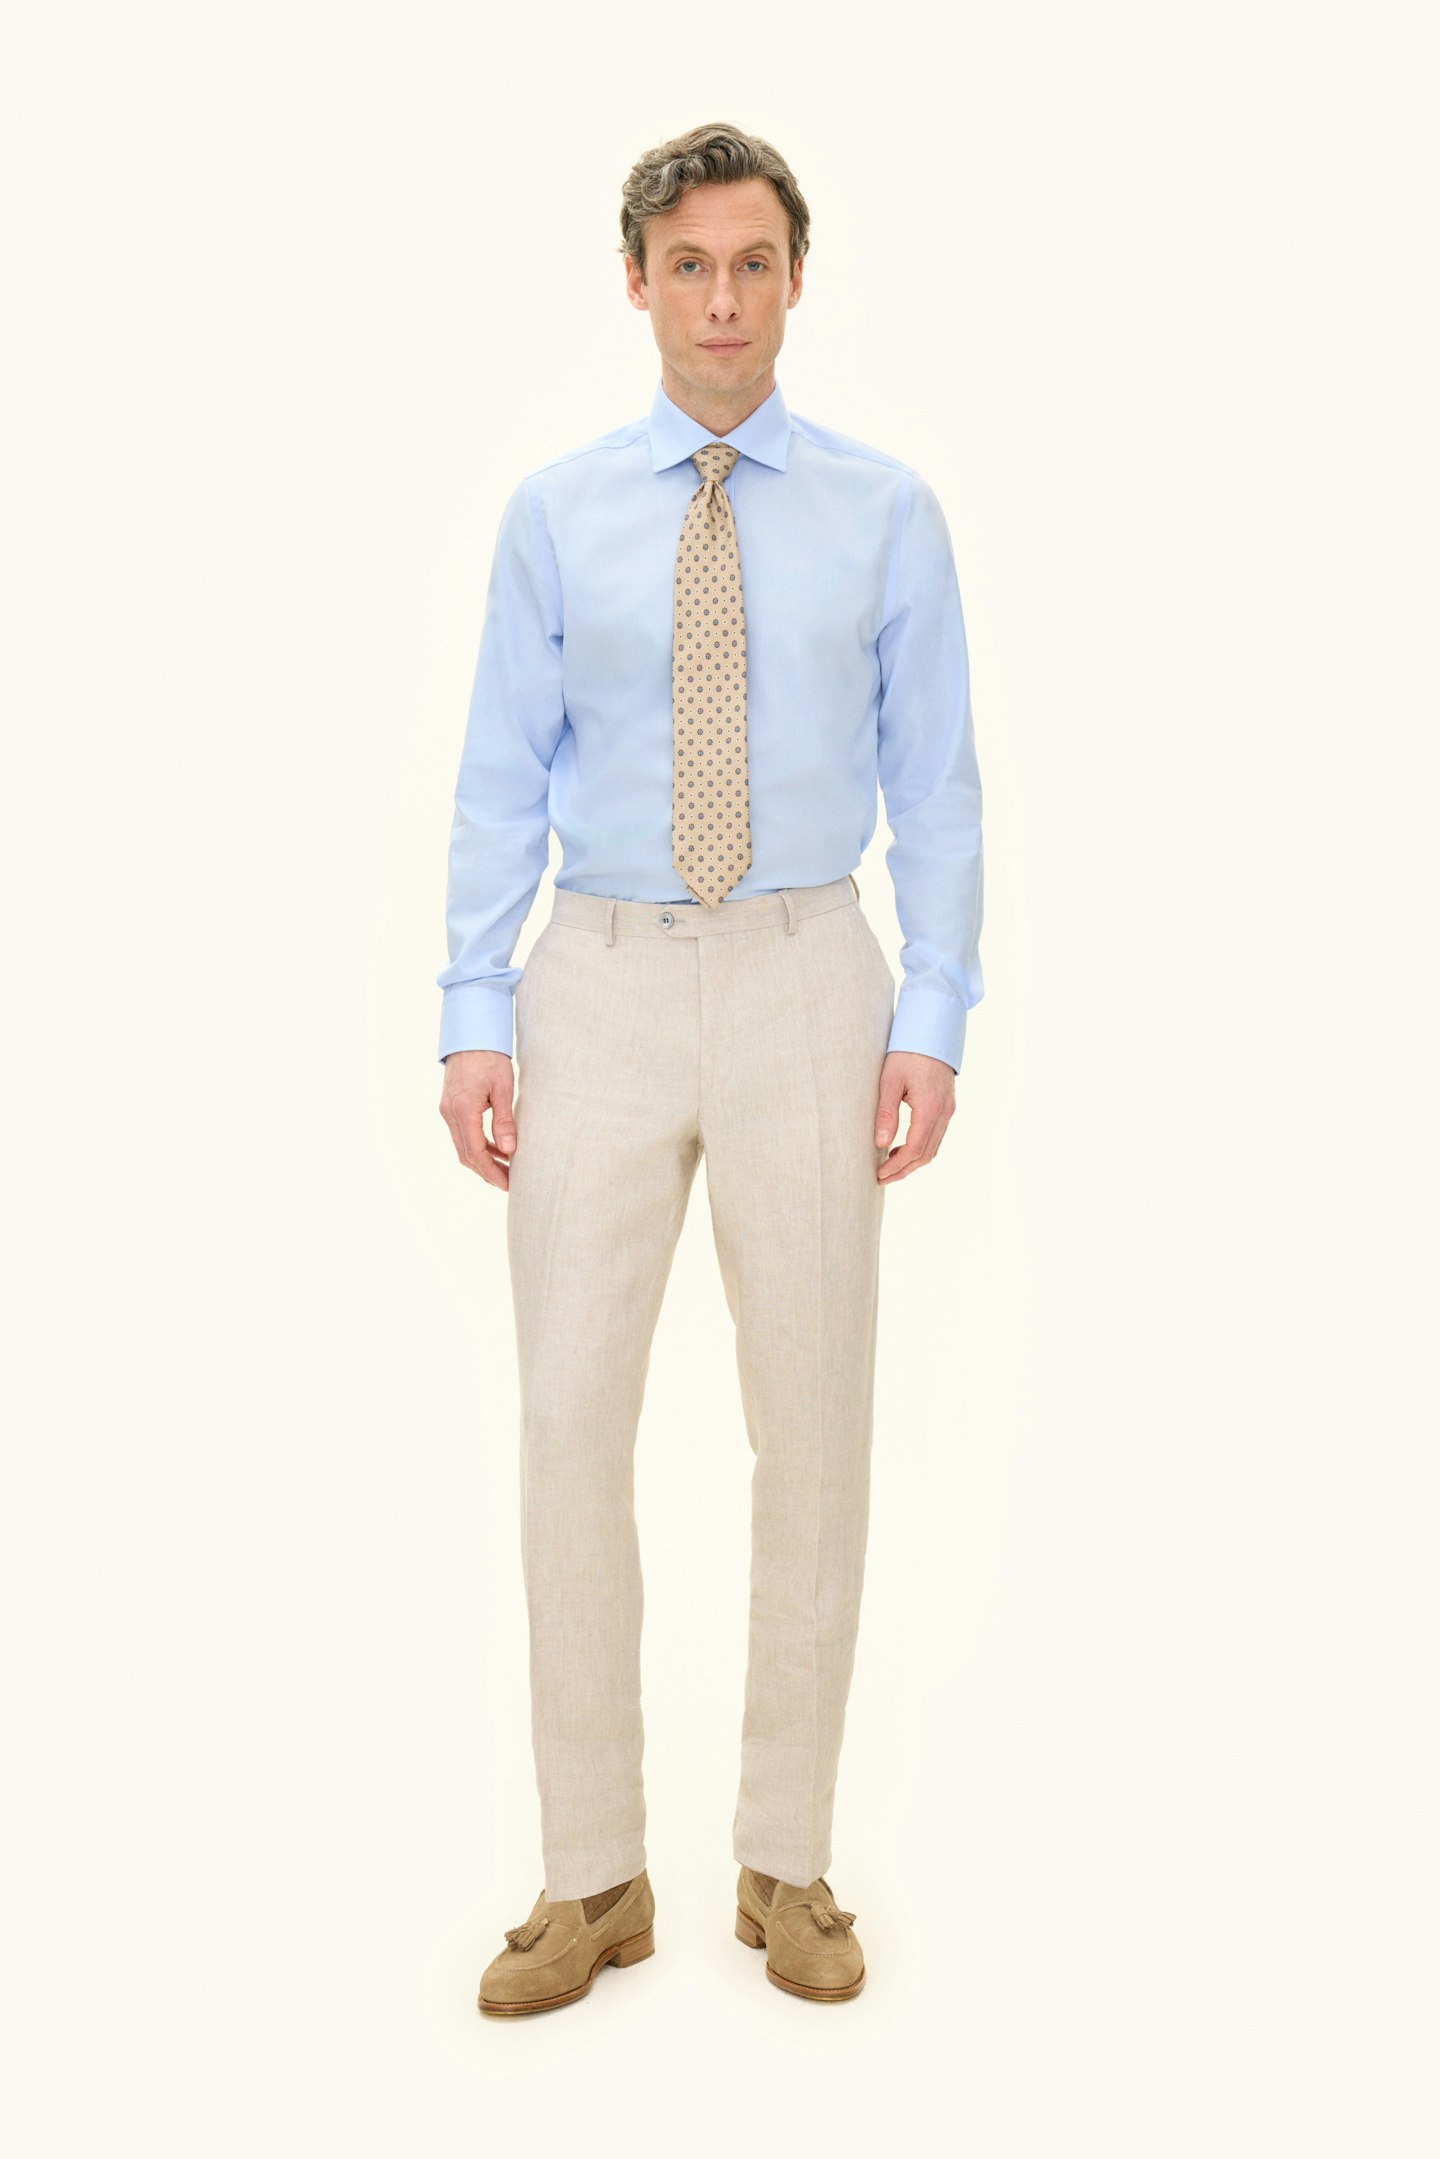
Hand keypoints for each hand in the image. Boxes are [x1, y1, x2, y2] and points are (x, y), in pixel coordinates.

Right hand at [439, 1049, 516, 1190]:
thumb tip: (509, 1151)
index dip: (491, 1172)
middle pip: (466, 1155)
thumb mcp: (503, 1087)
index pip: (475, 1152)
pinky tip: (497, 1150)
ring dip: (483, 1160)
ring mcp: (447, 1111)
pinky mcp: (451, 1107)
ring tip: (507, 1170)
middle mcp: (450, 1113)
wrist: (469, 1035)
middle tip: (509, 1183)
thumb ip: (505, 1120)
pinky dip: (478, 1145)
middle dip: (487, 1172)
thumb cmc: (489, 1057)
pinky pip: (463, 1134)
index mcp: (463, 1110)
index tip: (508, 1184)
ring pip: (463, 1146)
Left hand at [874, 1051, 955, 1182]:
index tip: (880, 1174)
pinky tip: (902, 1147)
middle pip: (926, 1154)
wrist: (932, 1030)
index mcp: (930, 1108)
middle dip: (904, 1170)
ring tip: (890, 1167)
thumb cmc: (907, 1052)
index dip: (897, 1166)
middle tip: (882, 1178)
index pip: (915, 1148)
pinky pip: (936, 1135)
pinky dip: (921, 1148)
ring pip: (933, 1147)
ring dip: (913, 1161)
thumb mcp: (890, 1081)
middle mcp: (944, 1112)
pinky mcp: (947, 1105)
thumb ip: (886, 1113)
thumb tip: (880, 1144)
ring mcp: (948, 1109)